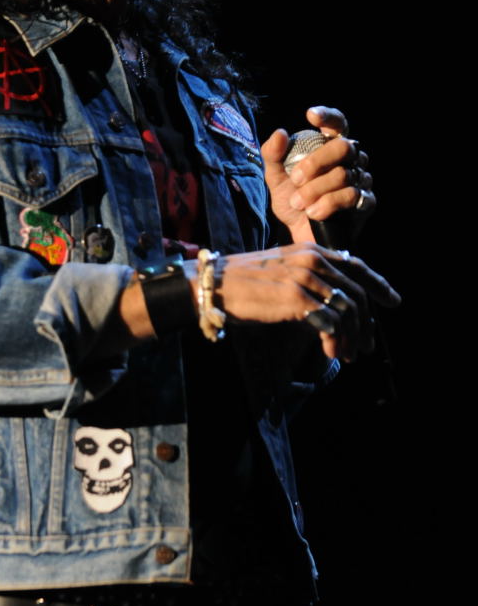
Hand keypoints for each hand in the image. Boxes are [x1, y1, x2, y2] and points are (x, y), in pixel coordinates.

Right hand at [186, 243, 399, 361]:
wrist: (213, 285)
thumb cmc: (244, 283)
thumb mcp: (282, 271)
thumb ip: (309, 279)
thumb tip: (335, 303)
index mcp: (310, 250)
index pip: (356, 265)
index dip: (377, 284)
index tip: (391, 301)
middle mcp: (312, 260)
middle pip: (357, 292)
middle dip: (366, 323)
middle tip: (367, 346)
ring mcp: (304, 278)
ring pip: (348, 309)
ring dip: (352, 337)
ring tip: (348, 355)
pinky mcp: (295, 298)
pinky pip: (331, 322)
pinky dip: (335, 341)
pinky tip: (331, 353)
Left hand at [262, 105, 374, 242]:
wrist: (301, 233)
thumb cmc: (292, 200)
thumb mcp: (276, 178)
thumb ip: (273, 155)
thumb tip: (280, 133)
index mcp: (330, 147)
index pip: (338, 124)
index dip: (329, 116)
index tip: (310, 116)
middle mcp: (351, 159)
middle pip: (343, 147)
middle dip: (316, 162)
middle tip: (296, 179)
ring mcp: (361, 180)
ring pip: (344, 175)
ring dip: (315, 190)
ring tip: (298, 203)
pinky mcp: (366, 202)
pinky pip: (351, 196)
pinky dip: (327, 204)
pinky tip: (313, 213)